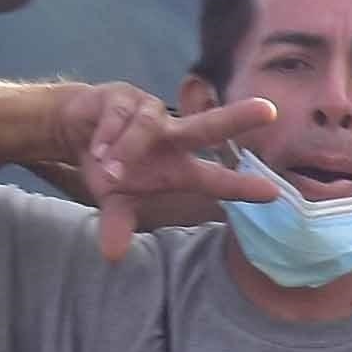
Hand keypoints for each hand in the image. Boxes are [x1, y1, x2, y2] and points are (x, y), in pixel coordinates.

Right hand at [63, 86, 283, 259]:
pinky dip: (107, 136)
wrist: (78, 127)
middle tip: (270, 111)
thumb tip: (112, 256)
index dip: (241, 186)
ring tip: (109, 171)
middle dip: (237, 118)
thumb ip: (119, 223)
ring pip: (147, 127)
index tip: (273, 193)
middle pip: (209, 127)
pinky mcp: (124, 95)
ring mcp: (151, 110)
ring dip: (127, 151)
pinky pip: (120, 117)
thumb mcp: (114, 200)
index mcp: (179, 166)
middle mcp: (174, 135)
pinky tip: (96, 148)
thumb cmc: (112, 164)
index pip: (215, 177)